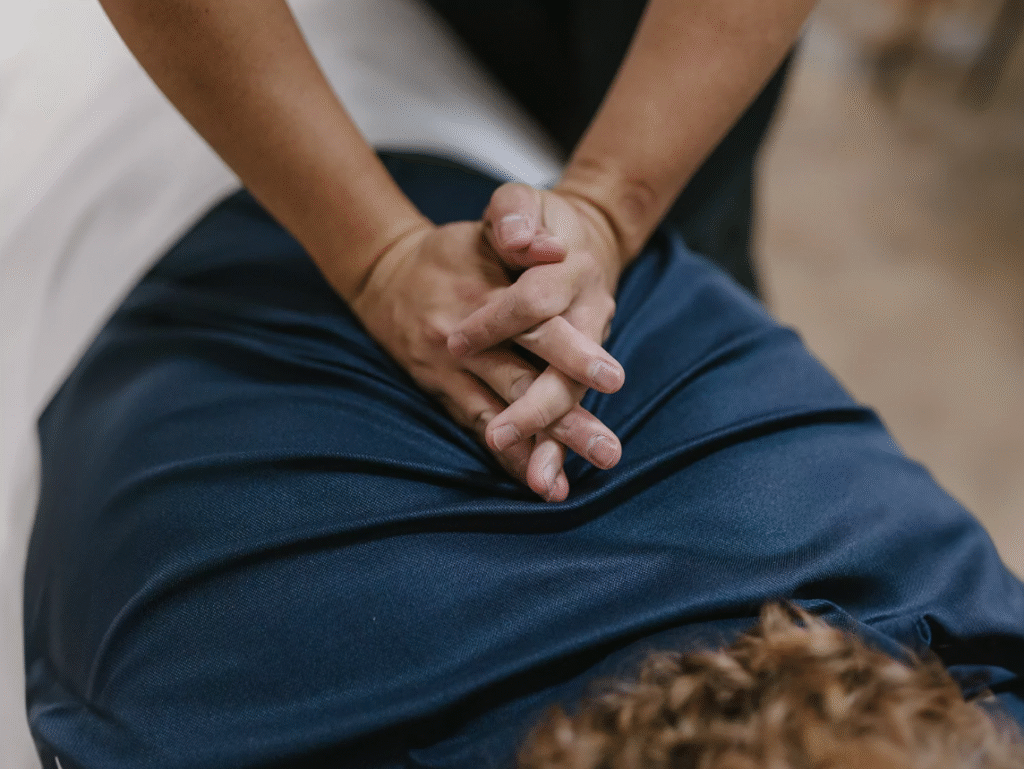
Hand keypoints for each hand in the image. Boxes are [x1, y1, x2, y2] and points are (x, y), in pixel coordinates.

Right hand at [348, 220, 623, 500]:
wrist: (386, 272)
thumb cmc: (456, 249)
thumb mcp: (487, 224)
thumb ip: (517, 227)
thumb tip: (550, 248)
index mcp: (488, 293)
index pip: (533, 323)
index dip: (573, 351)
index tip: (612, 379)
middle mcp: (467, 339)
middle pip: (520, 381)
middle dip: (564, 420)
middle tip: (607, 450)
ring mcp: (450, 369)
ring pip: (497, 413)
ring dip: (537, 449)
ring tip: (562, 485)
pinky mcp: (441, 390)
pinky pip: (475, 425)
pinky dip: (507, 456)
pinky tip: (533, 482)